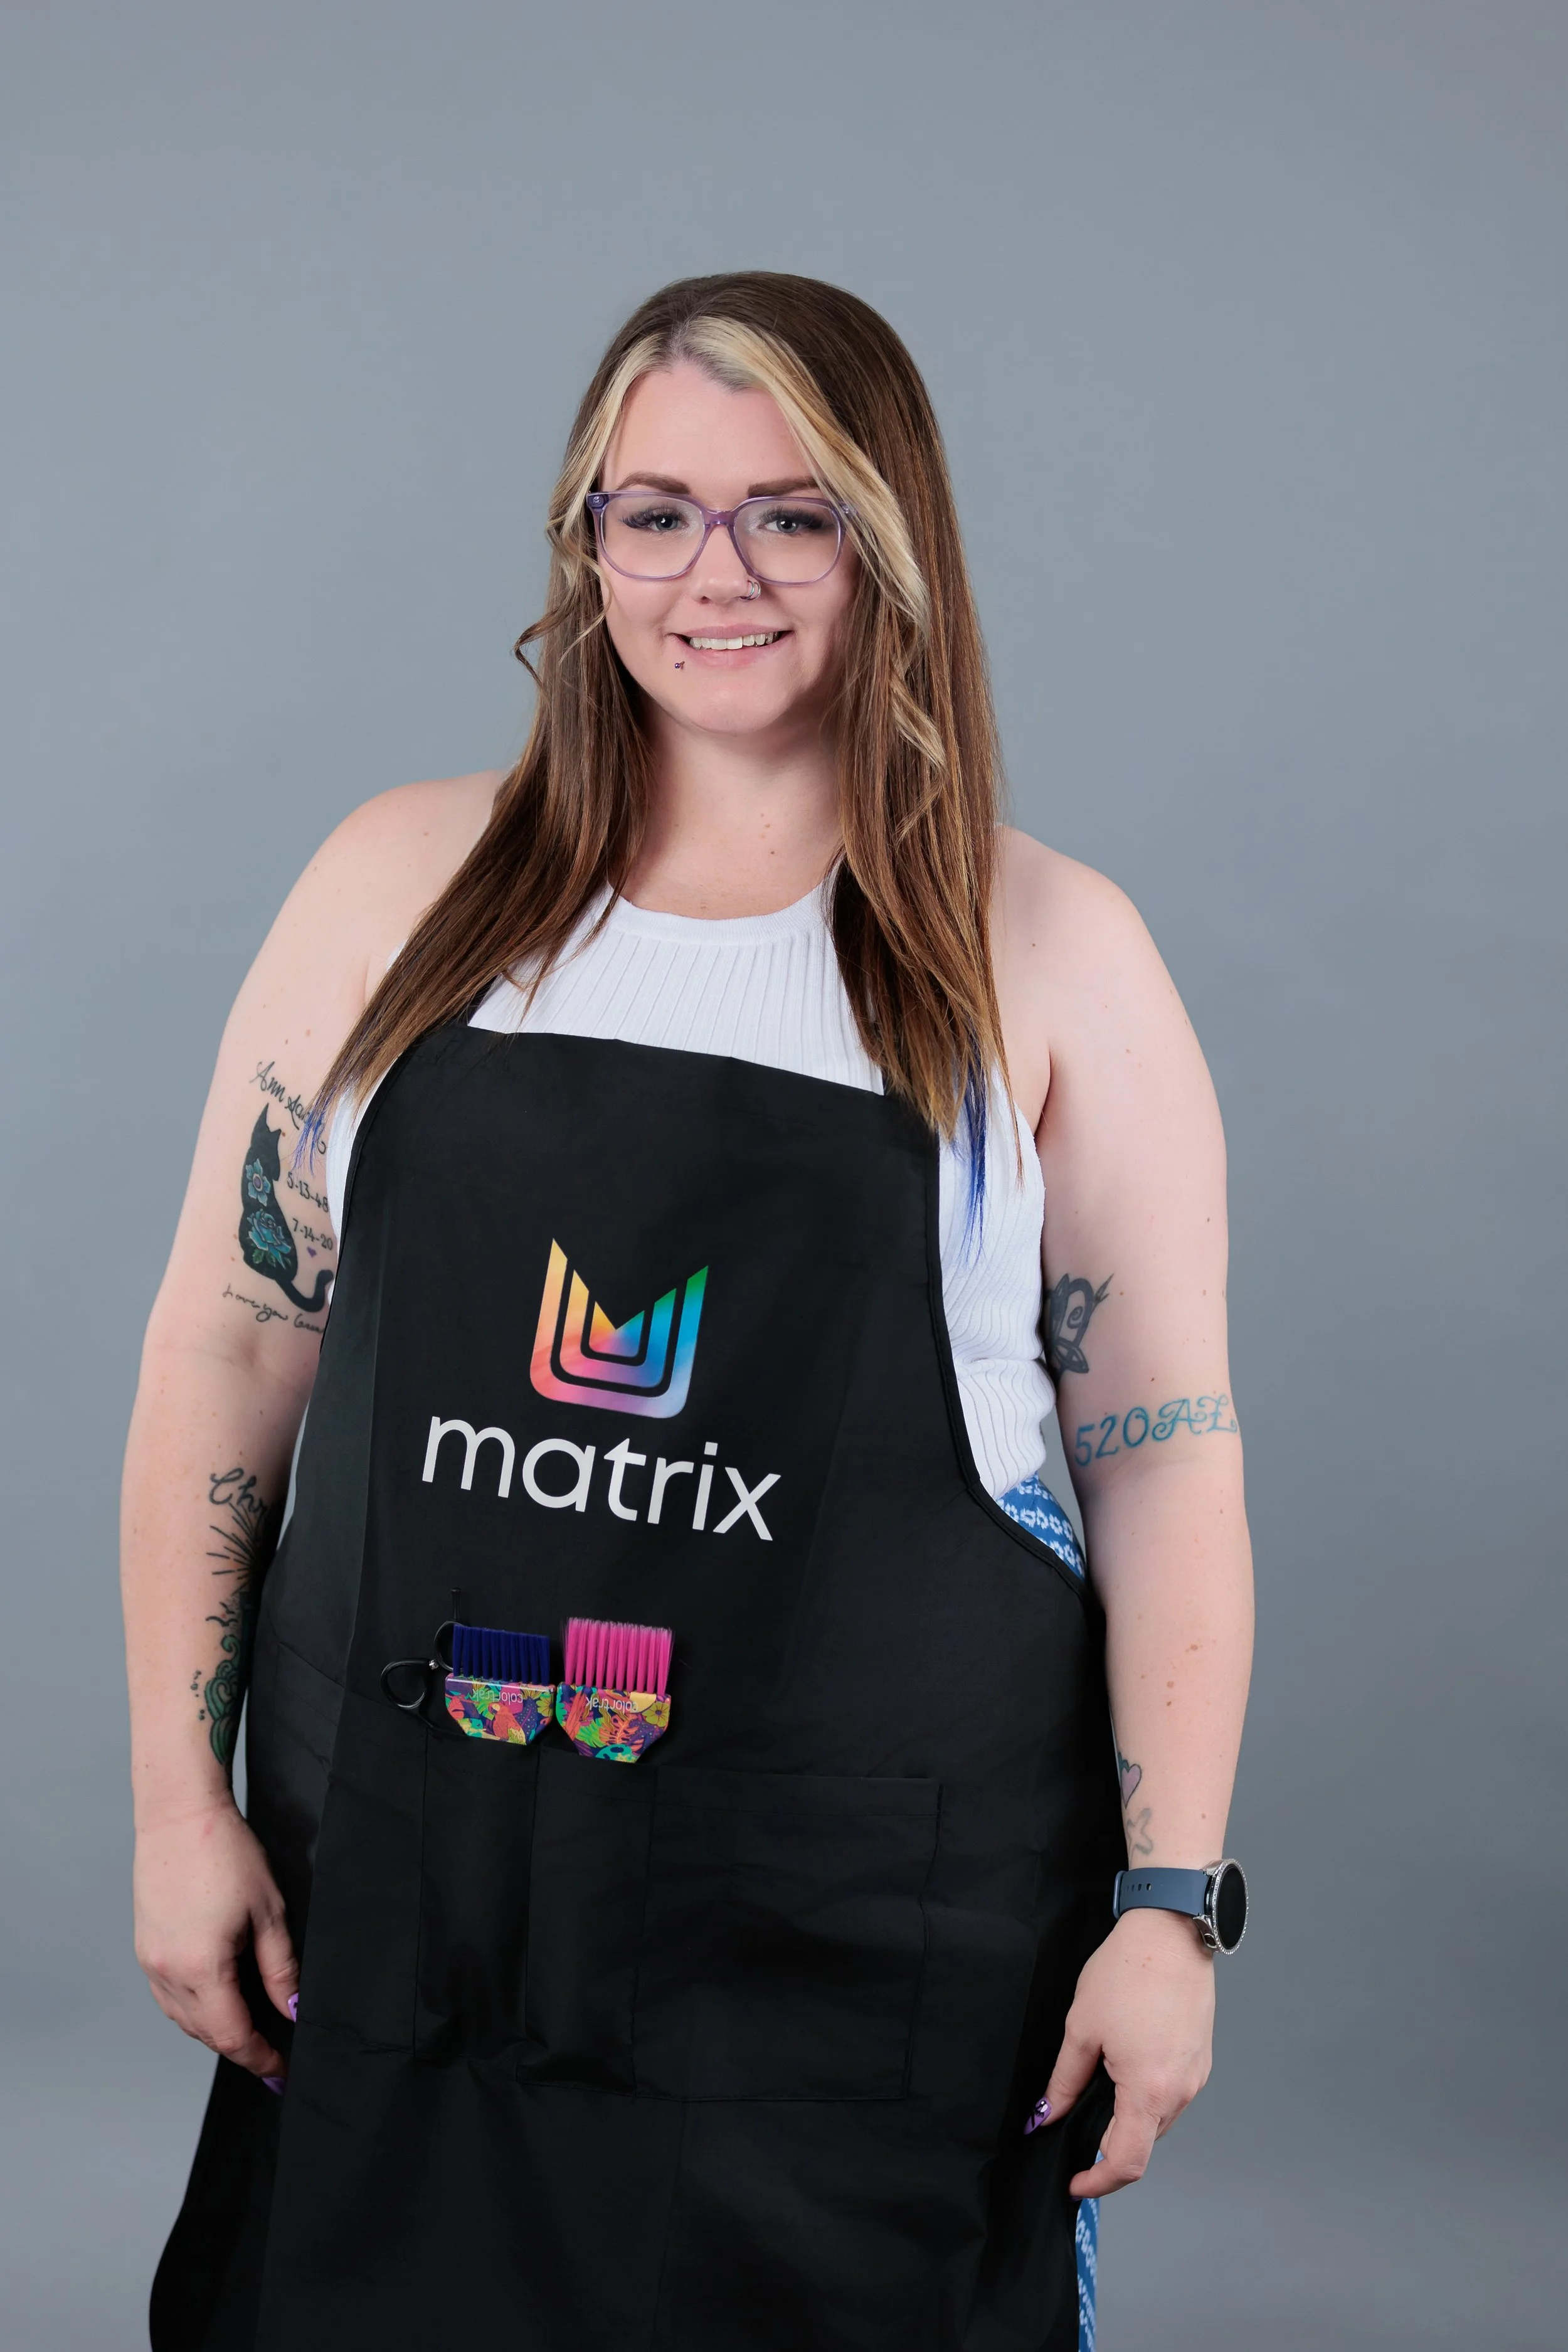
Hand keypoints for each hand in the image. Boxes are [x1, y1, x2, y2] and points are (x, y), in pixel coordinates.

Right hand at [133, 1797, 297, 2081]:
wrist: (180, 1815)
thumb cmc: (225, 1853)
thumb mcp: (269, 1913)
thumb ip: (281, 1969)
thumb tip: (292, 2010)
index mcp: (201, 1969)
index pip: (233, 2036)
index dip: (261, 2060)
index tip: (281, 2073)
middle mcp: (167, 1973)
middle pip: (206, 2034)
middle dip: (241, 2048)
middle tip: (273, 2053)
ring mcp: (150, 1963)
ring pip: (184, 2020)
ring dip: (216, 2030)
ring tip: (250, 2028)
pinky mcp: (144, 1949)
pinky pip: (169, 1997)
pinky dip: (194, 2008)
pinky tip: (218, 1997)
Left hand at [1041, 1907, 1214, 2197]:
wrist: (1171, 1932)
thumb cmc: (1127, 1973)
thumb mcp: (1082, 2028)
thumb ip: (1063, 2081)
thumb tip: (1046, 2115)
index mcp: (1148, 2091)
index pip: (1125, 2163)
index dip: (1097, 2182)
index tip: (1074, 2182)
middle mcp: (1179, 2092)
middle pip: (1142, 2144)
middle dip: (1107, 2148)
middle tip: (1074, 2130)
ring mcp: (1195, 2077)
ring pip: (1157, 2121)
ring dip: (1128, 2120)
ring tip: (1099, 2088)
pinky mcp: (1200, 2061)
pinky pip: (1171, 2095)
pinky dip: (1145, 2097)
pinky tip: (1126, 2068)